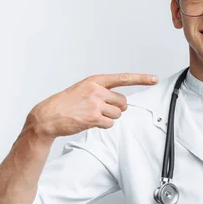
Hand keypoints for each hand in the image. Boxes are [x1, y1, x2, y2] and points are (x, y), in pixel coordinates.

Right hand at [27, 73, 157, 138]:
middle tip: (101, 110)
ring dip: (109, 118)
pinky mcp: (93, 117)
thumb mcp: (83, 89)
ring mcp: (95, 104)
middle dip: (116, 108)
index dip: (141, 79)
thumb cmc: (66, 103)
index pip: (123, 78)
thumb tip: (121, 103)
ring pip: (117, 114)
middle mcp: (97, 90)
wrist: (48, 116)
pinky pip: (110, 124)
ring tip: (92, 115)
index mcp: (95, 81)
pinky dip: (103, 125)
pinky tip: (90, 122)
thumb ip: (101, 91)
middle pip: (122, 102)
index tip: (154, 79)